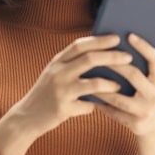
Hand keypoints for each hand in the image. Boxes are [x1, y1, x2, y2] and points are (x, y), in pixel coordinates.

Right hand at [12, 33, 133, 137]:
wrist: (26, 117)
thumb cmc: (46, 94)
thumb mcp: (55, 75)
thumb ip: (72, 65)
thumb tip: (101, 58)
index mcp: (56, 62)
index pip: (80, 45)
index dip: (99, 40)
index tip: (116, 37)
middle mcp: (57, 73)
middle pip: (90, 59)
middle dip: (112, 57)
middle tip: (128, 57)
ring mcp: (60, 91)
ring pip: (93, 83)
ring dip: (111, 84)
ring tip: (120, 85)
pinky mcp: (63, 109)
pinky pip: (88, 106)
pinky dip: (95, 106)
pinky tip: (100, 108)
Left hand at [92, 33, 154, 138]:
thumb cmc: (147, 97)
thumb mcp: (150, 83)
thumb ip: (140, 68)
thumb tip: (116, 46)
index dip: (144, 46)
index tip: (129, 35)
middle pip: (134, 75)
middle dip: (115, 63)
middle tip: (98, 53)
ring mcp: (145, 111)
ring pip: (119, 97)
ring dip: (101, 86)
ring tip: (87, 76)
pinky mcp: (135, 124)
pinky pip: (113, 112)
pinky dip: (100, 104)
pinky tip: (88, 95)